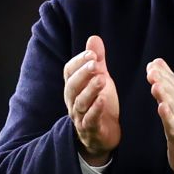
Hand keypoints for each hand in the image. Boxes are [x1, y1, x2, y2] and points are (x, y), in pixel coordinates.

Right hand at [63, 35, 119, 163]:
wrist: (104, 134)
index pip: (69, 72)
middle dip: (83, 73)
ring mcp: (80, 116)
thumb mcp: (100, 79)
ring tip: (102, 79)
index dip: (79, 62)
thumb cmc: (100, 103)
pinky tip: (103, 100)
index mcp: (73, 87)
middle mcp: (72, 101)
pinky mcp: (90, 130)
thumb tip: (93, 38)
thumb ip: (97, 60)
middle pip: (72, 86)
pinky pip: (90, 119)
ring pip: (80, 102)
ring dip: (90, 89)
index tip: (92, 53)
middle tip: (96, 63)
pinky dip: (95, 110)